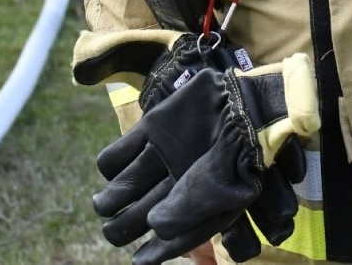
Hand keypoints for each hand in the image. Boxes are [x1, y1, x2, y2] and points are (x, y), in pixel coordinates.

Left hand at [92, 56, 318, 264]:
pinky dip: (109, 166)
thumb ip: (187, 215)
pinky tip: (115, 172)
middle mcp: (180, 180)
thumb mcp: (222, 194)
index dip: (155, 251)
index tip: (138, 260)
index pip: (172, 235)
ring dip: (110, 200)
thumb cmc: (241, 154)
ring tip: (105, 205)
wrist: (247, 102)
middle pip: (140, 214)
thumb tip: (155, 227)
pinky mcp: (153, 128)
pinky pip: (117, 155)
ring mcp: (165, 154)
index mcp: (200, 202)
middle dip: (122, 228)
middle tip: (114, 231)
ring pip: (124, 188)